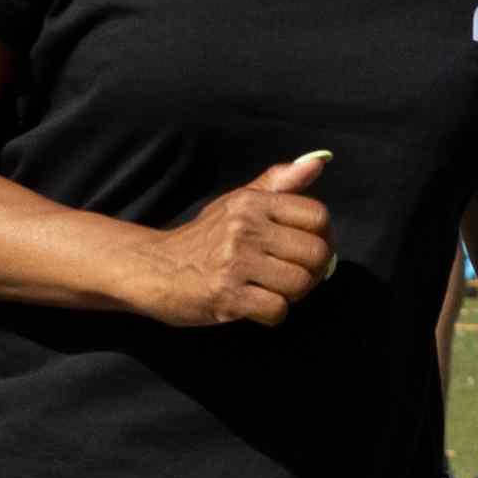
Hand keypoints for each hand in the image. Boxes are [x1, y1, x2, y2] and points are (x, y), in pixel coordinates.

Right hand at [144, 152, 338, 327]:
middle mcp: (245, 228)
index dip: (323, 238)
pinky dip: (273, 315)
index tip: (307, 250)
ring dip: (293, 295)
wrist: (154, 269)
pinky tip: (258, 307)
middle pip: (315, 253)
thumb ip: (279, 183)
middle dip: (312, 272)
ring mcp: (235, 262)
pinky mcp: (227, 295)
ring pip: (299, 283)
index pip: (316, 216)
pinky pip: (276, 309)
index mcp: (252, 203)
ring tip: (274, 291)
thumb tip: (319, 162)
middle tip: (294, 276)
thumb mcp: (237, 202)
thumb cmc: (202, 238)